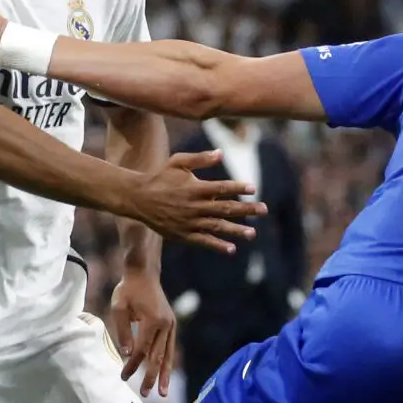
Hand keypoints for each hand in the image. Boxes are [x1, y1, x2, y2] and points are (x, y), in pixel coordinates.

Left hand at [107, 271, 177, 395]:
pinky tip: (165, 373)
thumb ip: (123, 331)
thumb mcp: (119, 307)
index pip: (142, 349)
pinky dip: (167, 361)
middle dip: (151, 376)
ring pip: (168, 354)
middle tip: (147, 393)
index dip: (133, 365)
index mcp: (152, 321)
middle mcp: (165, 324)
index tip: (124, 376)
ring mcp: (171, 324)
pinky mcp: (172, 324)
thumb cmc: (127, 289)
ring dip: (164, 374)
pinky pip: (170, 347)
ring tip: (162, 392)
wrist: (144, 273)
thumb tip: (128, 355)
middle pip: (157, 356)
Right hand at [130, 150, 265, 253]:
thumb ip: (200, 158)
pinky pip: (204, 241)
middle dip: (246, 209)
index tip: (253, 188)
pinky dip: (217, 245)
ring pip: (217, 226)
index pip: (222, 188)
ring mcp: (190, 222)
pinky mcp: (183, 234)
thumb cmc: (160, 177)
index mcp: (195, 187)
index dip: (238, 187)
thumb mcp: (178, 162)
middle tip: (264, 210)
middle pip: (225, 208)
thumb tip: (221, 153)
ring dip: (236, 230)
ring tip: (252, 233)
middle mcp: (195, 206)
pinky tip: (232, 249)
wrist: (138, 198)